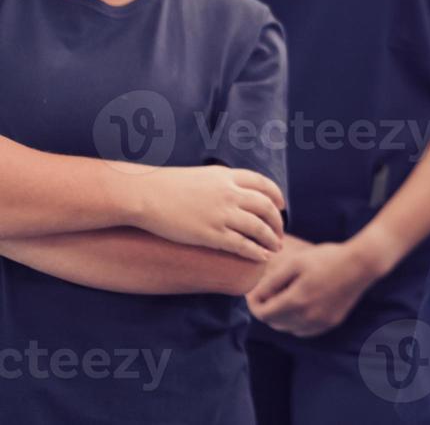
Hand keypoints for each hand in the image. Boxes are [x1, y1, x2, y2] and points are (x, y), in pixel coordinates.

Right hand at [128, 165, 284, 261]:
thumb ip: (220, 183)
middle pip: (266, 207)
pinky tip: (262, 257)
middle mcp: (230, 193)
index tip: (281, 205)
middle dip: (277, 222)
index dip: (276, 196)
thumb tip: (229, 191)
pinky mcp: (210, 233)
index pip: (263, 184)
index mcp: (227, 176)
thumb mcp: (201, 176)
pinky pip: (242, 244)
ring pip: (258, 228)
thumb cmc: (166, 186)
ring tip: (276, 248)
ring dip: (271, 239)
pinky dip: (256, 251)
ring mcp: (221, 214)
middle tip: (279, 233)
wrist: (144, 194)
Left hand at [246, 235, 383, 337]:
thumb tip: (257, 295)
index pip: (262, 314)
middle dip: (267, 308)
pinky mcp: (330, 323)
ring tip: (285, 296)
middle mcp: (306, 317)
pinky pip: (304, 330)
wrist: (361, 264)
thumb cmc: (328, 258)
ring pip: (288, 328)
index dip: (254, 304)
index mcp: (295, 301)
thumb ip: (273, 281)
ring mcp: (319, 323)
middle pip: (273, 322)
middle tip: (269, 292)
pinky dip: (296, 321)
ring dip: (281, 316)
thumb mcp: (296, 262)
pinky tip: (301, 305)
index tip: (254, 293)